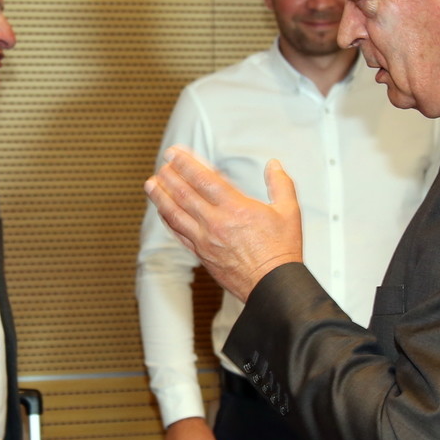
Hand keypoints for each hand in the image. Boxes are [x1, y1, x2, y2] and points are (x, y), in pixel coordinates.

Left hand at [144, 147, 303, 301]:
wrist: (272, 286)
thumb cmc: (281, 252)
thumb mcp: (289, 212)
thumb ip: (280, 184)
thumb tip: (274, 165)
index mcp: (236, 208)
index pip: (203, 179)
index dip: (185, 163)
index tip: (175, 153)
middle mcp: (216, 223)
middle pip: (184, 194)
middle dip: (169, 176)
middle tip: (162, 163)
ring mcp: (205, 240)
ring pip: (175, 214)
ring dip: (160, 197)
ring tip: (150, 184)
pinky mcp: (202, 255)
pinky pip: (178, 234)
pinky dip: (167, 220)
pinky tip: (162, 212)